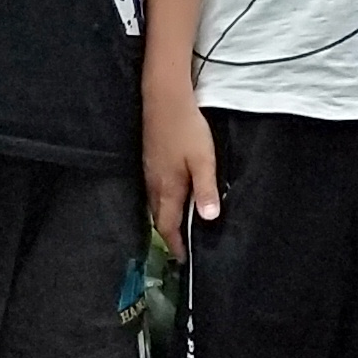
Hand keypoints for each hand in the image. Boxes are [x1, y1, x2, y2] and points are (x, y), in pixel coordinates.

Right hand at [144, 91, 219, 256]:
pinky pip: (152, 190)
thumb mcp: (203, 160)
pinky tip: (170, 196)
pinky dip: (161, 202)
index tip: (183, 259)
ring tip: (177, 227)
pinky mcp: (148, 159)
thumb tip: (208, 219)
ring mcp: (148, 171)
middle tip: (181, 247)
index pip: (168, 226)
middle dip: (169, 235)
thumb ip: (206, 190)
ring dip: (165, 218)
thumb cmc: (186, 129)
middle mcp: (154, 184)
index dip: (176, 244)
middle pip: (159, 218)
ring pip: (154, 204)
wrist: (164, 99)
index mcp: (168, 189)